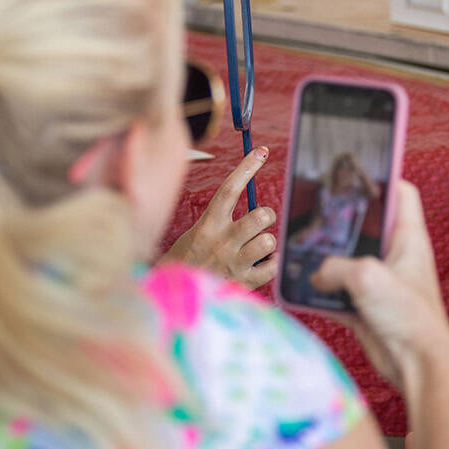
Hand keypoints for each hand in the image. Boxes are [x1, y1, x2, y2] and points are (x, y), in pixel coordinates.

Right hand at [160, 147, 277, 288]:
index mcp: (208, 225)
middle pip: (260, 215)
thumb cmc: (189, 259)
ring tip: (257, 248)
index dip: (247, 167)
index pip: (229, 189)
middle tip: (261, 222)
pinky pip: (273, 266)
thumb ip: (220, 218)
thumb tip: (246, 197)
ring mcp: (233, 263)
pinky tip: (260, 264)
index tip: (261, 152)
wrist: (175, 296)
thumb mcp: (197, 232)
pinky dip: (272, 263)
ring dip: (268, 242)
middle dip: (267, 215)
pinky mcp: (243, 283)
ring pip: (269, 240)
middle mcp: (221, 242)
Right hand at [310, 181, 448, 390]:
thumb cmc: (408, 316)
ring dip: (323, 260)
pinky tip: (299, 288)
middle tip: (311, 212)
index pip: (401, 193)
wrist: (417, 366)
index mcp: (408, 238)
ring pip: (345, 261)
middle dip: (338, 222)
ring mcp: (380, 282)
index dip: (381, 178)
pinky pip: (336, 292)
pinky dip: (319, 292)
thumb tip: (316, 275)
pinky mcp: (366, 307)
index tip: (354, 172)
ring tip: (296, 250)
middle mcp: (395, 257)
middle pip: (364, 226)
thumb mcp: (367, 277)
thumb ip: (335, 266)